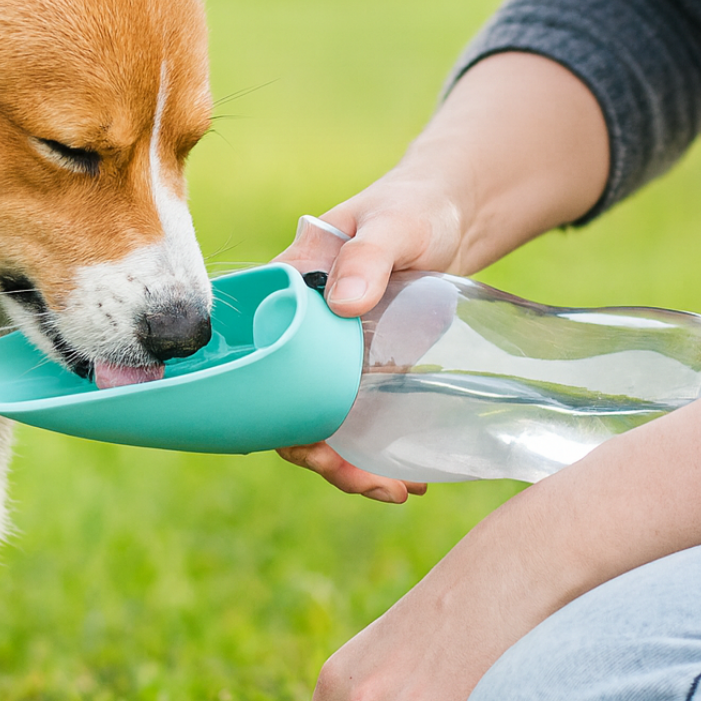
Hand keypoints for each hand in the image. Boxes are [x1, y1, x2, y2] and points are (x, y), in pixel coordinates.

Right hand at [274, 53, 608, 498]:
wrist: (448, 217)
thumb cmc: (410, 210)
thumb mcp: (391, 224)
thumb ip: (368, 255)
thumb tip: (345, 304)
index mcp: (280, 296)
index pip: (252, 362)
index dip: (264, 412)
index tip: (306, 444)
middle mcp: (294, 334)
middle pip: (282, 407)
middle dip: (317, 454)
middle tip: (363, 480)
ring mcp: (326, 358)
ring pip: (318, 423)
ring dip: (349, 465)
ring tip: (395, 489)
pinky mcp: (358, 372)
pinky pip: (354, 420)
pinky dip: (374, 452)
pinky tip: (409, 475)